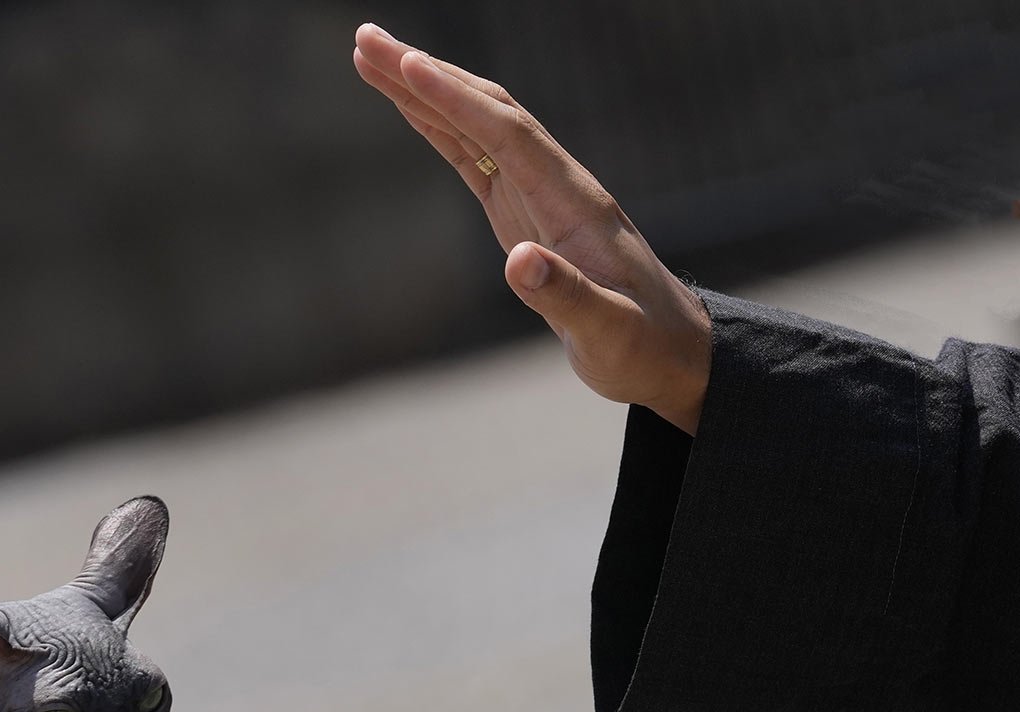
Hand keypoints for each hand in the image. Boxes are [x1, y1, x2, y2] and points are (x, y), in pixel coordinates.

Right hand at [353, 23, 712, 433]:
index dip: (458, 100)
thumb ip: (565, 296)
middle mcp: (554, 183)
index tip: (407, 65)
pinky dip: (437, 127)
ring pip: (474, 126)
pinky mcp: (522, 211)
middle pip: (485, 111)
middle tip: (365, 41)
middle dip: (425, 74)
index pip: (508, 134)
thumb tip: (519, 263)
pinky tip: (407, 106)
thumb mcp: (608, 332)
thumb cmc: (641, 343)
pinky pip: (474, 156)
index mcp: (573, 202)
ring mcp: (536, 193)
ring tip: (368, 58)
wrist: (668, 350)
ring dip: (421, 91)